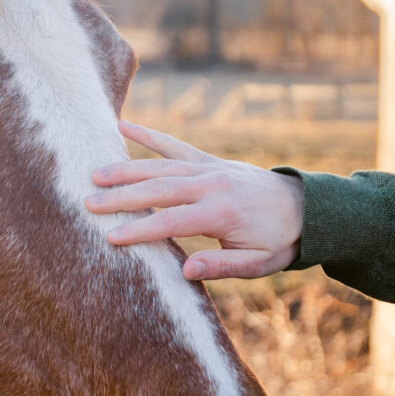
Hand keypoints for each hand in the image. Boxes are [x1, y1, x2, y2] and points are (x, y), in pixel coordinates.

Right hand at [87, 122, 305, 281]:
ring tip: (95, 174)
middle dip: (121, 197)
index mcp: (221, 213)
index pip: (172, 222)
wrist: (306, 209)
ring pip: (161, 165)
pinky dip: (149, 134)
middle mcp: (212, 185)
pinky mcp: (209, 161)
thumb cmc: (279, 241)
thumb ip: (222, 268)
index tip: (112, 237)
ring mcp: (209, 168)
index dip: (141, 230)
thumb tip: (185, 271)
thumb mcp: (258, 264)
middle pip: (159, 189)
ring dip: (126, 168)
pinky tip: (122, 124)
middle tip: (88, 203)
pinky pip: (175, 145)